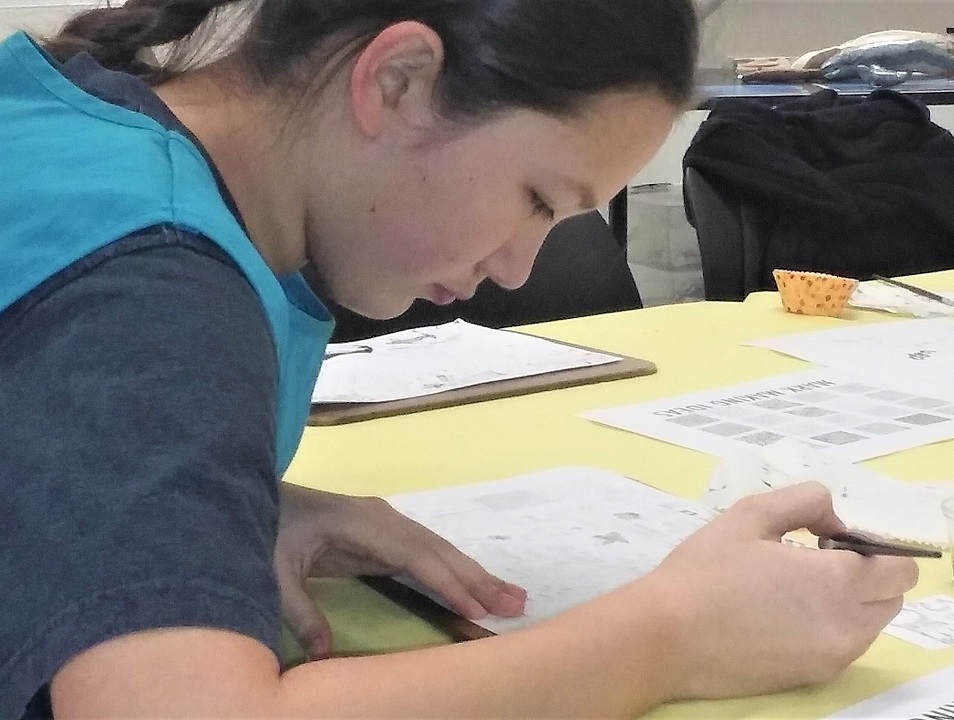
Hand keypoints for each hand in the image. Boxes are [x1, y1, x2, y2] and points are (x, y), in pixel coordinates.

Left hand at [274, 482, 526, 658]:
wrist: (254, 495)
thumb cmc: (266, 530)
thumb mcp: (272, 570)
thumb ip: (299, 609)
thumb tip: (325, 654)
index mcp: (361, 522)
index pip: (414, 555)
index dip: (446, 582)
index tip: (475, 608)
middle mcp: (383, 518)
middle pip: (438, 550)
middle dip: (477, 578)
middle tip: (516, 604)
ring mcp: (386, 524)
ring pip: (439, 550)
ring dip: (475, 575)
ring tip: (512, 598)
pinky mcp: (383, 535)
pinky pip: (426, 556)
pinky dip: (454, 572)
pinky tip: (474, 589)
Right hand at [642, 482, 918, 698]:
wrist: (667, 635)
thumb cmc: (705, 570)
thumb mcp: (750, 514)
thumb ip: (805, 501)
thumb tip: (833, 520)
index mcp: (837, 579)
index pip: (900, 566)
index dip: (872, 545)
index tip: (830, 539)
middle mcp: (847, 624)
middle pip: (893, 597)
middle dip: (868, 574)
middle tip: (814, 561)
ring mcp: (833, 656)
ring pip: (871, 624)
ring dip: (852, 602)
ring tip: (794, 589)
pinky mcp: (813, 677)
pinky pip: (844, 646)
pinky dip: (830, 627)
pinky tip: (781, 616)